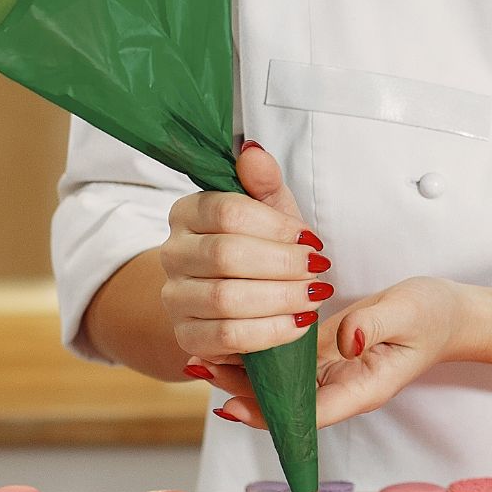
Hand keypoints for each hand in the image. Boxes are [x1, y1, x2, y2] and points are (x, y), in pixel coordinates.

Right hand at [161, 141, 332, 366]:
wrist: (238, 295)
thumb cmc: (259, 245)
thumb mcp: (269, 210)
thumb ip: (264, 183)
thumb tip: (253, 153)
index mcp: (187, 213)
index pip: (226, 212)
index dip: (275, 227)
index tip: (312, 240)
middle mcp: (172, 253)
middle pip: (226, 256)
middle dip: (283, 264)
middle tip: (319, 269)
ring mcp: (175, 297)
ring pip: (225, 300)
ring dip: (281, 299)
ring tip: (314, 296)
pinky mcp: (187, 336)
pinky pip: (227, 338)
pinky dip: (270, 332)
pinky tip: (300, 323)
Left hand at [197, 277, 468, 429]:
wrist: (450, 315)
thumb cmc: (433, 315)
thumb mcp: (408, 312)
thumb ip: (374, 325)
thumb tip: (346, 338)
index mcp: (362, 388)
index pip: (309, 414)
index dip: (269, 413)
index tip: (231, 406)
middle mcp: (342, 388)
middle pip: (284, 404)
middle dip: (241, 391)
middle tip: (201, 368)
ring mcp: (332, 375)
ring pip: (279, 385)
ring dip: (242, 374)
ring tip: (202, 357)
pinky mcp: (326, 356)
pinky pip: (286, 363)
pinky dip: (258, 353)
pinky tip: (230, 337)